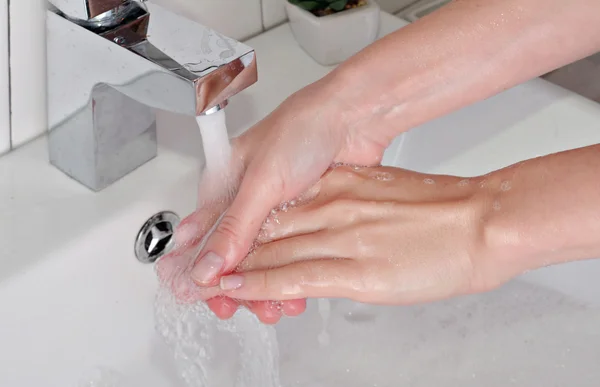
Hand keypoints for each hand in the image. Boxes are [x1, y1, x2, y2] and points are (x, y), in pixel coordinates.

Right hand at [181, 75, 392, 319]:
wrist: (354, 118)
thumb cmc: (303, 129)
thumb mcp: (262, 182)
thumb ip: (234, 227)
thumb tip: (206, 266)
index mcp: (224, 185)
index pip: (202, 237)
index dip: (204, 270)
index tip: (212, 297)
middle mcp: (247, 199)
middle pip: (232, 253)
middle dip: (238, 284)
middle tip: (245, 306)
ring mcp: (276, 209)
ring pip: (263, 257)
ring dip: (266, 283)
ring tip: (276, 303)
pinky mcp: (303, 215)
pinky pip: (291, 253)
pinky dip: (291, 272)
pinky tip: (297, 288)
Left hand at [217, 165, 508, 304]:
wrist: (482, 219)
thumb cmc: (442, 208)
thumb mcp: (381, 194)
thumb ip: (347, 205)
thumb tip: (327, 220)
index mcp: (337, 186)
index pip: (273, 207)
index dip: (240, 226)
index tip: (217, 239)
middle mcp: (330, 205)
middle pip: (262, 229)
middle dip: (225, 251)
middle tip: (194, 266)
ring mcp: (339, 236)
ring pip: (269, 253)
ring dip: (232, 270)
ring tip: (203, 286)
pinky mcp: (352, 268)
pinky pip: (291, 274)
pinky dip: (257, 282)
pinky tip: (235, 289)